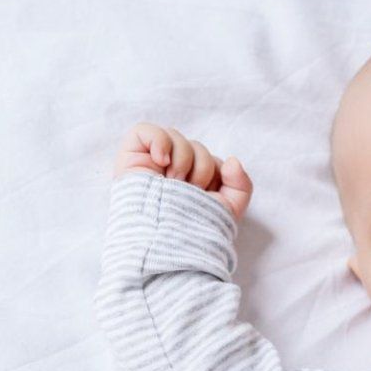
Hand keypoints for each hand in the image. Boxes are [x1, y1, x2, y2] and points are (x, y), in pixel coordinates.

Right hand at [114, 122, 253, 219]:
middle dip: (200, 167)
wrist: (166, 239)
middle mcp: (169, 172)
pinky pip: (146, 131)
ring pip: (175, 137)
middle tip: (189, 190)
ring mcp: (149, 164)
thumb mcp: (227, 209)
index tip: (207, 193)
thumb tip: (231, 161)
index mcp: (190, 184)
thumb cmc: (193, 230)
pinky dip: (159, 141)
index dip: (214, 171)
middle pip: (194, 146)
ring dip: (182, 159)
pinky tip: (162, 162)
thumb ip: (240, 185)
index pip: (208, 158)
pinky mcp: (130, 158)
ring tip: (174, 183)